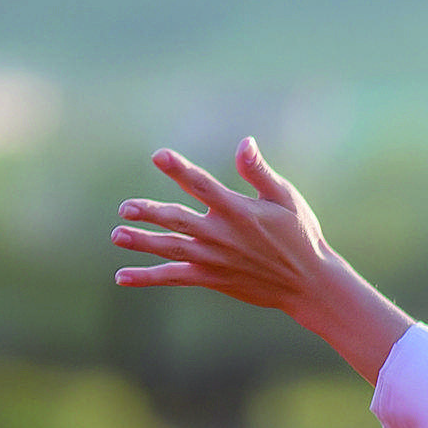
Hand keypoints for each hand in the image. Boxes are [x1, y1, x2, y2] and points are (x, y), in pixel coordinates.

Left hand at [113, 140, 411, 384]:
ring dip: (143, 243)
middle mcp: (222, 235)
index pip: (203, 185)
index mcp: (239, 211)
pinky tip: (122, 276)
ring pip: (171, 249)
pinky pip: (174, 277)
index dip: (180, 169)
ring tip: (117, 235)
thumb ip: (259, 172)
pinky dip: (148, 277)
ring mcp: (215, 259)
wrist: (310, 285)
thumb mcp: (286, 199)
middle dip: (150, 213)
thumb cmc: (300, 236)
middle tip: (125, 208)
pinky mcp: (212, 279)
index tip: (158, 156)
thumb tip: (244, 142)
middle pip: (178, 220)